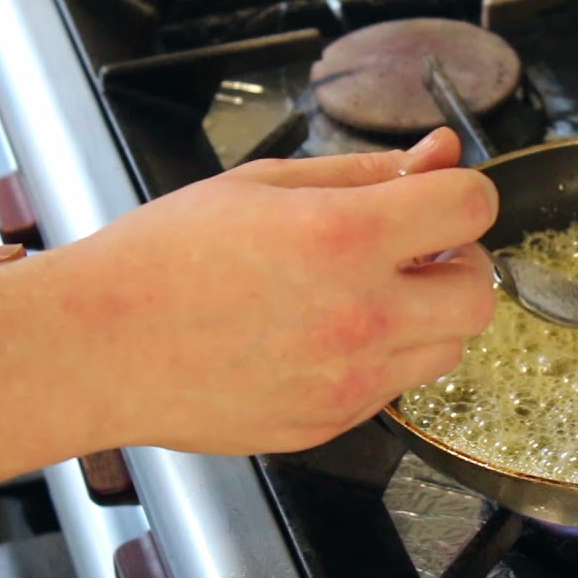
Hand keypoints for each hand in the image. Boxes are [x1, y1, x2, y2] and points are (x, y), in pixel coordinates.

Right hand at [45, 127, 497, 454]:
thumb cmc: (161, 259)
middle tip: (411, 251)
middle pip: (481, 293)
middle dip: (458, 262)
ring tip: (362, 295)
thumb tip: (439, 153)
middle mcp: (362, 315)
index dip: (464, 193)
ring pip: (448, 348)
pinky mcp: (331, 424)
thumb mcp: (263, 183)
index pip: (473, 208)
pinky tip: (324, 336)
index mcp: (345, 236)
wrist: (96, 347)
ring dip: (427, 315)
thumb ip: (366, 171)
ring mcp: (350, 380)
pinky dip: (381, 359)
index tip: (440, 196)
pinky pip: (394, 388)